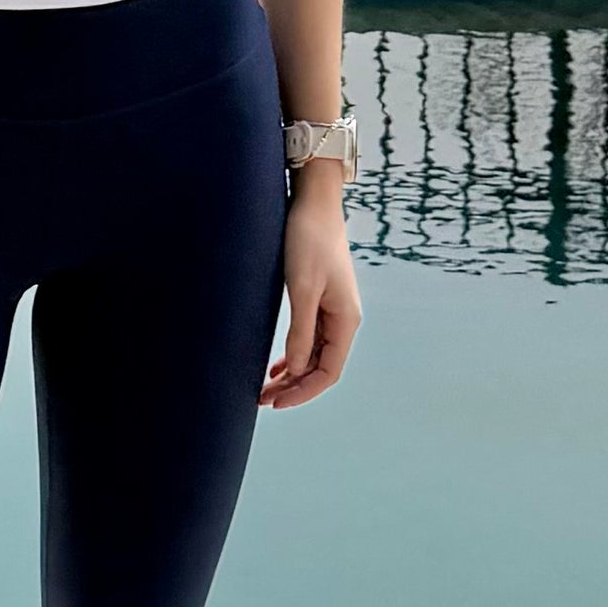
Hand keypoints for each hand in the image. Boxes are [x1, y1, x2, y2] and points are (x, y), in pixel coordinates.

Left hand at [264, 172, 359, 407]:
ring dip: (292, 374)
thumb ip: (301, 331)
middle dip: (294, 387)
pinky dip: (293, 356)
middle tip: (262, 400)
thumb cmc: (308, 241)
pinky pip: (309, 339)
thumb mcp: (302, 288)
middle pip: (320, 367)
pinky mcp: (320, 300)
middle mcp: (343, 319)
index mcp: (345, 320)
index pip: (328, 371)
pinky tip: (276, 365)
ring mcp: (332, 310)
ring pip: (313, 355)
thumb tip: (295, 370)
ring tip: (265, 388)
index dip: (303, 392)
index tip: (276, 402)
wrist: (313, 204)